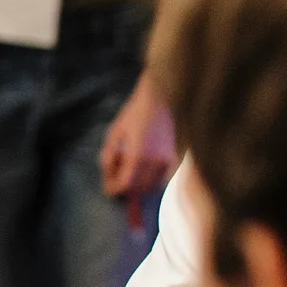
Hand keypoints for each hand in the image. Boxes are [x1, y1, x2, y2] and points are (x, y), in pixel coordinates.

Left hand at [99, 76, 175, 197]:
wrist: (162, 98)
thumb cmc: (135, 113)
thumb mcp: (115, 133)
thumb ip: (109, 156)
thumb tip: (107, 175)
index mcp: (137, 155)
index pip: (125, 183)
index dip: (114, 188)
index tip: (108, 188)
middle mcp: (155, 161)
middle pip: (139, 187)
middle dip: (126, 187)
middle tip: (117, 180)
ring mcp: (170, 160)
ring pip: (153, 184)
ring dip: (140, 185)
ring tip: (131, 175)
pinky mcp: (179, 156)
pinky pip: (166, 177)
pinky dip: (155, 180)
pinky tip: (147, 172)